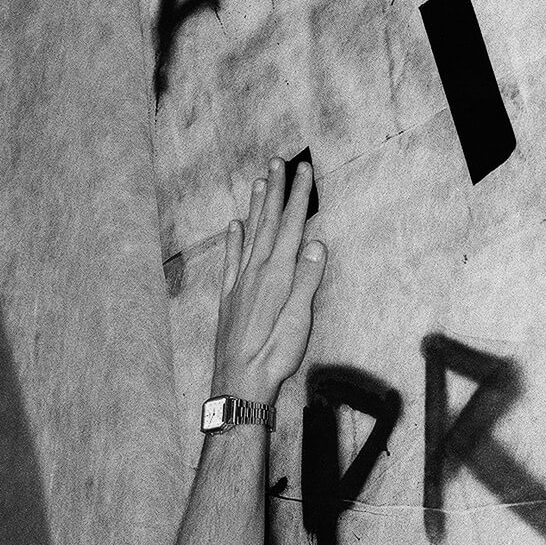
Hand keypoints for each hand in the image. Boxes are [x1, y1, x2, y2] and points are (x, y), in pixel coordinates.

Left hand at [211, 157, 326, 406]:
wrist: (238, 384)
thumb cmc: (274, 355)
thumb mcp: (299, 321)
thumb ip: (307, 281)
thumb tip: (316, 244)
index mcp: (277, 275)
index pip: (291, 227)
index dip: (298, 198)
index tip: (304, 170)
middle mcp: (256, 272)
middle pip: (268, 223)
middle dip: (276, 190)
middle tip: (279, 160)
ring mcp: (240, 283)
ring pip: (249, 235)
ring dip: (256, 206)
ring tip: (259, 180)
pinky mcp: (229, 297)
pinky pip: (231, 260)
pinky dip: (234, 239)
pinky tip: (235, 225)